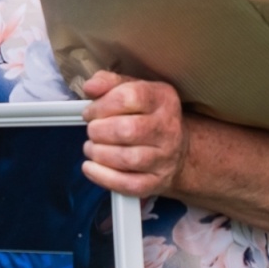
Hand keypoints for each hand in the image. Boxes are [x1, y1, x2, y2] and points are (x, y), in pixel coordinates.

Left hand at [80, 70, 188, 198]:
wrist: (178, 149)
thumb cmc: (147, 116)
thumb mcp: (132, 89)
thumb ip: (109, 82)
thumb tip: (91, 87)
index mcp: (162, 99)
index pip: (129, 97)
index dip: (101, 105)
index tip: (90, 112)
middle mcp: (168, 128)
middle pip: (127, 130)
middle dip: (98, 131)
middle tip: (92, 131)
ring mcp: (164, 158)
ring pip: (127, 159)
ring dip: (99, 153)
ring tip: (91, 147)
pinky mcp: (156, 182)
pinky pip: (127, 184)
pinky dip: (102, 177)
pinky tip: (91, 167)